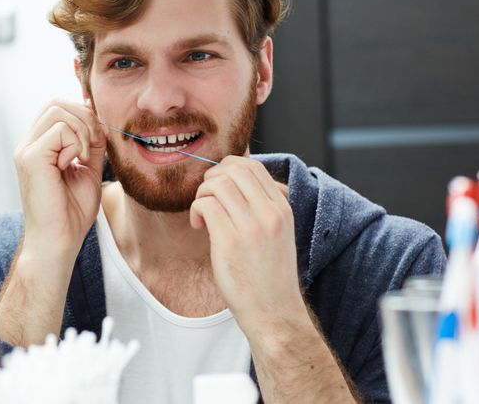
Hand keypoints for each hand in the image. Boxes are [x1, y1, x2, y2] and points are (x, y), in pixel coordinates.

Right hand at [13, 100, 106, 260]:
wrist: (59, 241)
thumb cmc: (71, 213)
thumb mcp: (88, 170)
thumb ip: (91, 145)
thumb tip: (98, 120)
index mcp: (39, 146)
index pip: (57, 108)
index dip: (82, 115)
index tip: (96, 140)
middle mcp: (28, 144)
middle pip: (56, 103)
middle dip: (84, 117)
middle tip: (92, 146)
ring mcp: (26, 150)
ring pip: (58, 110)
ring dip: (82, 130)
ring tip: (84, 157)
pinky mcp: (30, 157)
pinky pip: (60, 130)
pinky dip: (76, 143)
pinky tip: (75, 164)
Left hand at [189, 156, 305, 332]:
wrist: (274, 313)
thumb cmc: (269, 276)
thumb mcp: (277, 233)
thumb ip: (261, 207)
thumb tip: (232, 183)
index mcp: (282, 208)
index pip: (253, 166)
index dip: (228, 169)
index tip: (219, 187)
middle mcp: (270, 213)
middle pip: (233, 169)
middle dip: (212, 177)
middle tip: (207, 198)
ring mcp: (251, 227)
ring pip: (217, 184)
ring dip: (202, 194)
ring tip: (203, 214)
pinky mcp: (230, 242)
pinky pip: (206, 205)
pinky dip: (196, 210)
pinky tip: (199, 226)